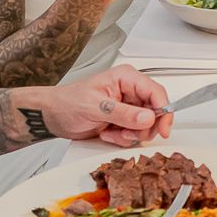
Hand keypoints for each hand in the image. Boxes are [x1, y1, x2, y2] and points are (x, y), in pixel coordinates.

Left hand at [39, 65, 173, 146]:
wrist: (53, 116)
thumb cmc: (67, 103)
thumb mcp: (95, 107)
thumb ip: (123, 113)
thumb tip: (148, 117)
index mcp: (126, 78)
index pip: (156, 93)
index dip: (163, 112)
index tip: (162, 129)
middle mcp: (130, 91)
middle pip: (155, 112)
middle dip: (141, 128)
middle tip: (125, 133)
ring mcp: (128, 106)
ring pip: (146, 126)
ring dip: (130, 135)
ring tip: (111, 132)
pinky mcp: (124, 120)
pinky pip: (135, 133)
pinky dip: (123, 139)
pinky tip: (108, 133)